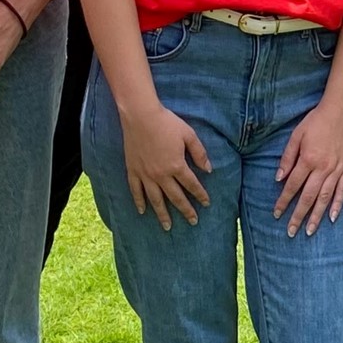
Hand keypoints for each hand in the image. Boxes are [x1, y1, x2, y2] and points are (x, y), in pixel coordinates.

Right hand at [121, 98, 213, 228]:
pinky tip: (143, 211)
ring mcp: (145, 174)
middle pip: (175, 197)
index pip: (192, 185)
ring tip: (167, 227)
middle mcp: (161, 175)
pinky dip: (139, 202)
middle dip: (185, 210)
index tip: (206, 203)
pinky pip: (136, 190)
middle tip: (193, 221)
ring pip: (155, 199)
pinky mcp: (133, 170)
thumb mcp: (189, 135)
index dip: (200, 195)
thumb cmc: (167, 123)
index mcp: (176, 166)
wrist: (140, 116)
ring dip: (162, 214)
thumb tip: (209, 169)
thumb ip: (199, 153)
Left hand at [275, 98, 342, 234]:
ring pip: (325, 198)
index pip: (293, 186)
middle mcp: (323, 168)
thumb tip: (279, 178)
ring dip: (316, 216)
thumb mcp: (296, 135)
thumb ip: (287, 158)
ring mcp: (337, 169)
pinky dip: (337, 205)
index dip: (283, 201)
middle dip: (298, 216)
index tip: (276, 213)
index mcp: (309, 159)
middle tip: (290, 231)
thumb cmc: (316, 121)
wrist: (340, 110)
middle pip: (308, 197)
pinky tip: (331, 217)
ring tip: (309, 231)